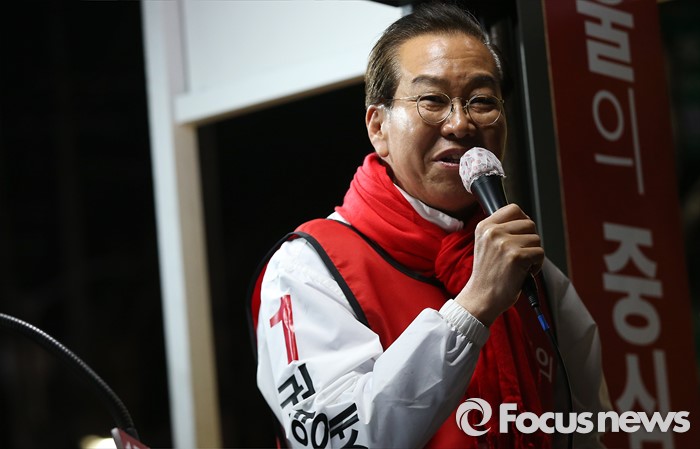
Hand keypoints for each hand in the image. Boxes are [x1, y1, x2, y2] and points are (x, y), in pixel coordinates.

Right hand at [454, 204, 543, 325]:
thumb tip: (524, 220)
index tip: (521, 235)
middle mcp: (493, 232)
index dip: (523, 221)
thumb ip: (500, 230)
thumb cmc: (488, 274)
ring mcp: (504, 243)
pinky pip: (540, 253)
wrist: (482, 297)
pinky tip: (524, 273)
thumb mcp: (486, 245)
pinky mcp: (516, 257)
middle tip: (521, 254)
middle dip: (530, 240)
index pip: (513, 209)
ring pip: (536, 239)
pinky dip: (537, 265)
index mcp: (484, 226)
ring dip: (534, 254)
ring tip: (520, 266)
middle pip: (529, 223)